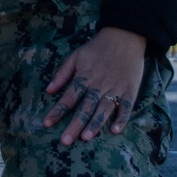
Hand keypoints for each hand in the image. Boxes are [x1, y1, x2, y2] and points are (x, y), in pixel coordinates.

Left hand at [44, 26, 146, 145]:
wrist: (125, 36)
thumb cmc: (98, 47)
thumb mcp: (76, 55)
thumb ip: (62, 73)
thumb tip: (48, 90)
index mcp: (84, 76)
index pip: (69, 97)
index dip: (57, 111)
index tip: (47, 123)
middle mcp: (99, 84)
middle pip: (85, 107)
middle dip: (74, 124)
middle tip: (65, 141)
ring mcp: (115, 88)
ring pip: (104, 109)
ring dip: (95, 124)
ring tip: (85, 138)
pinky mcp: (130, 90)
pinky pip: (126, 107)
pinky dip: (121, 119)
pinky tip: (114, 130)